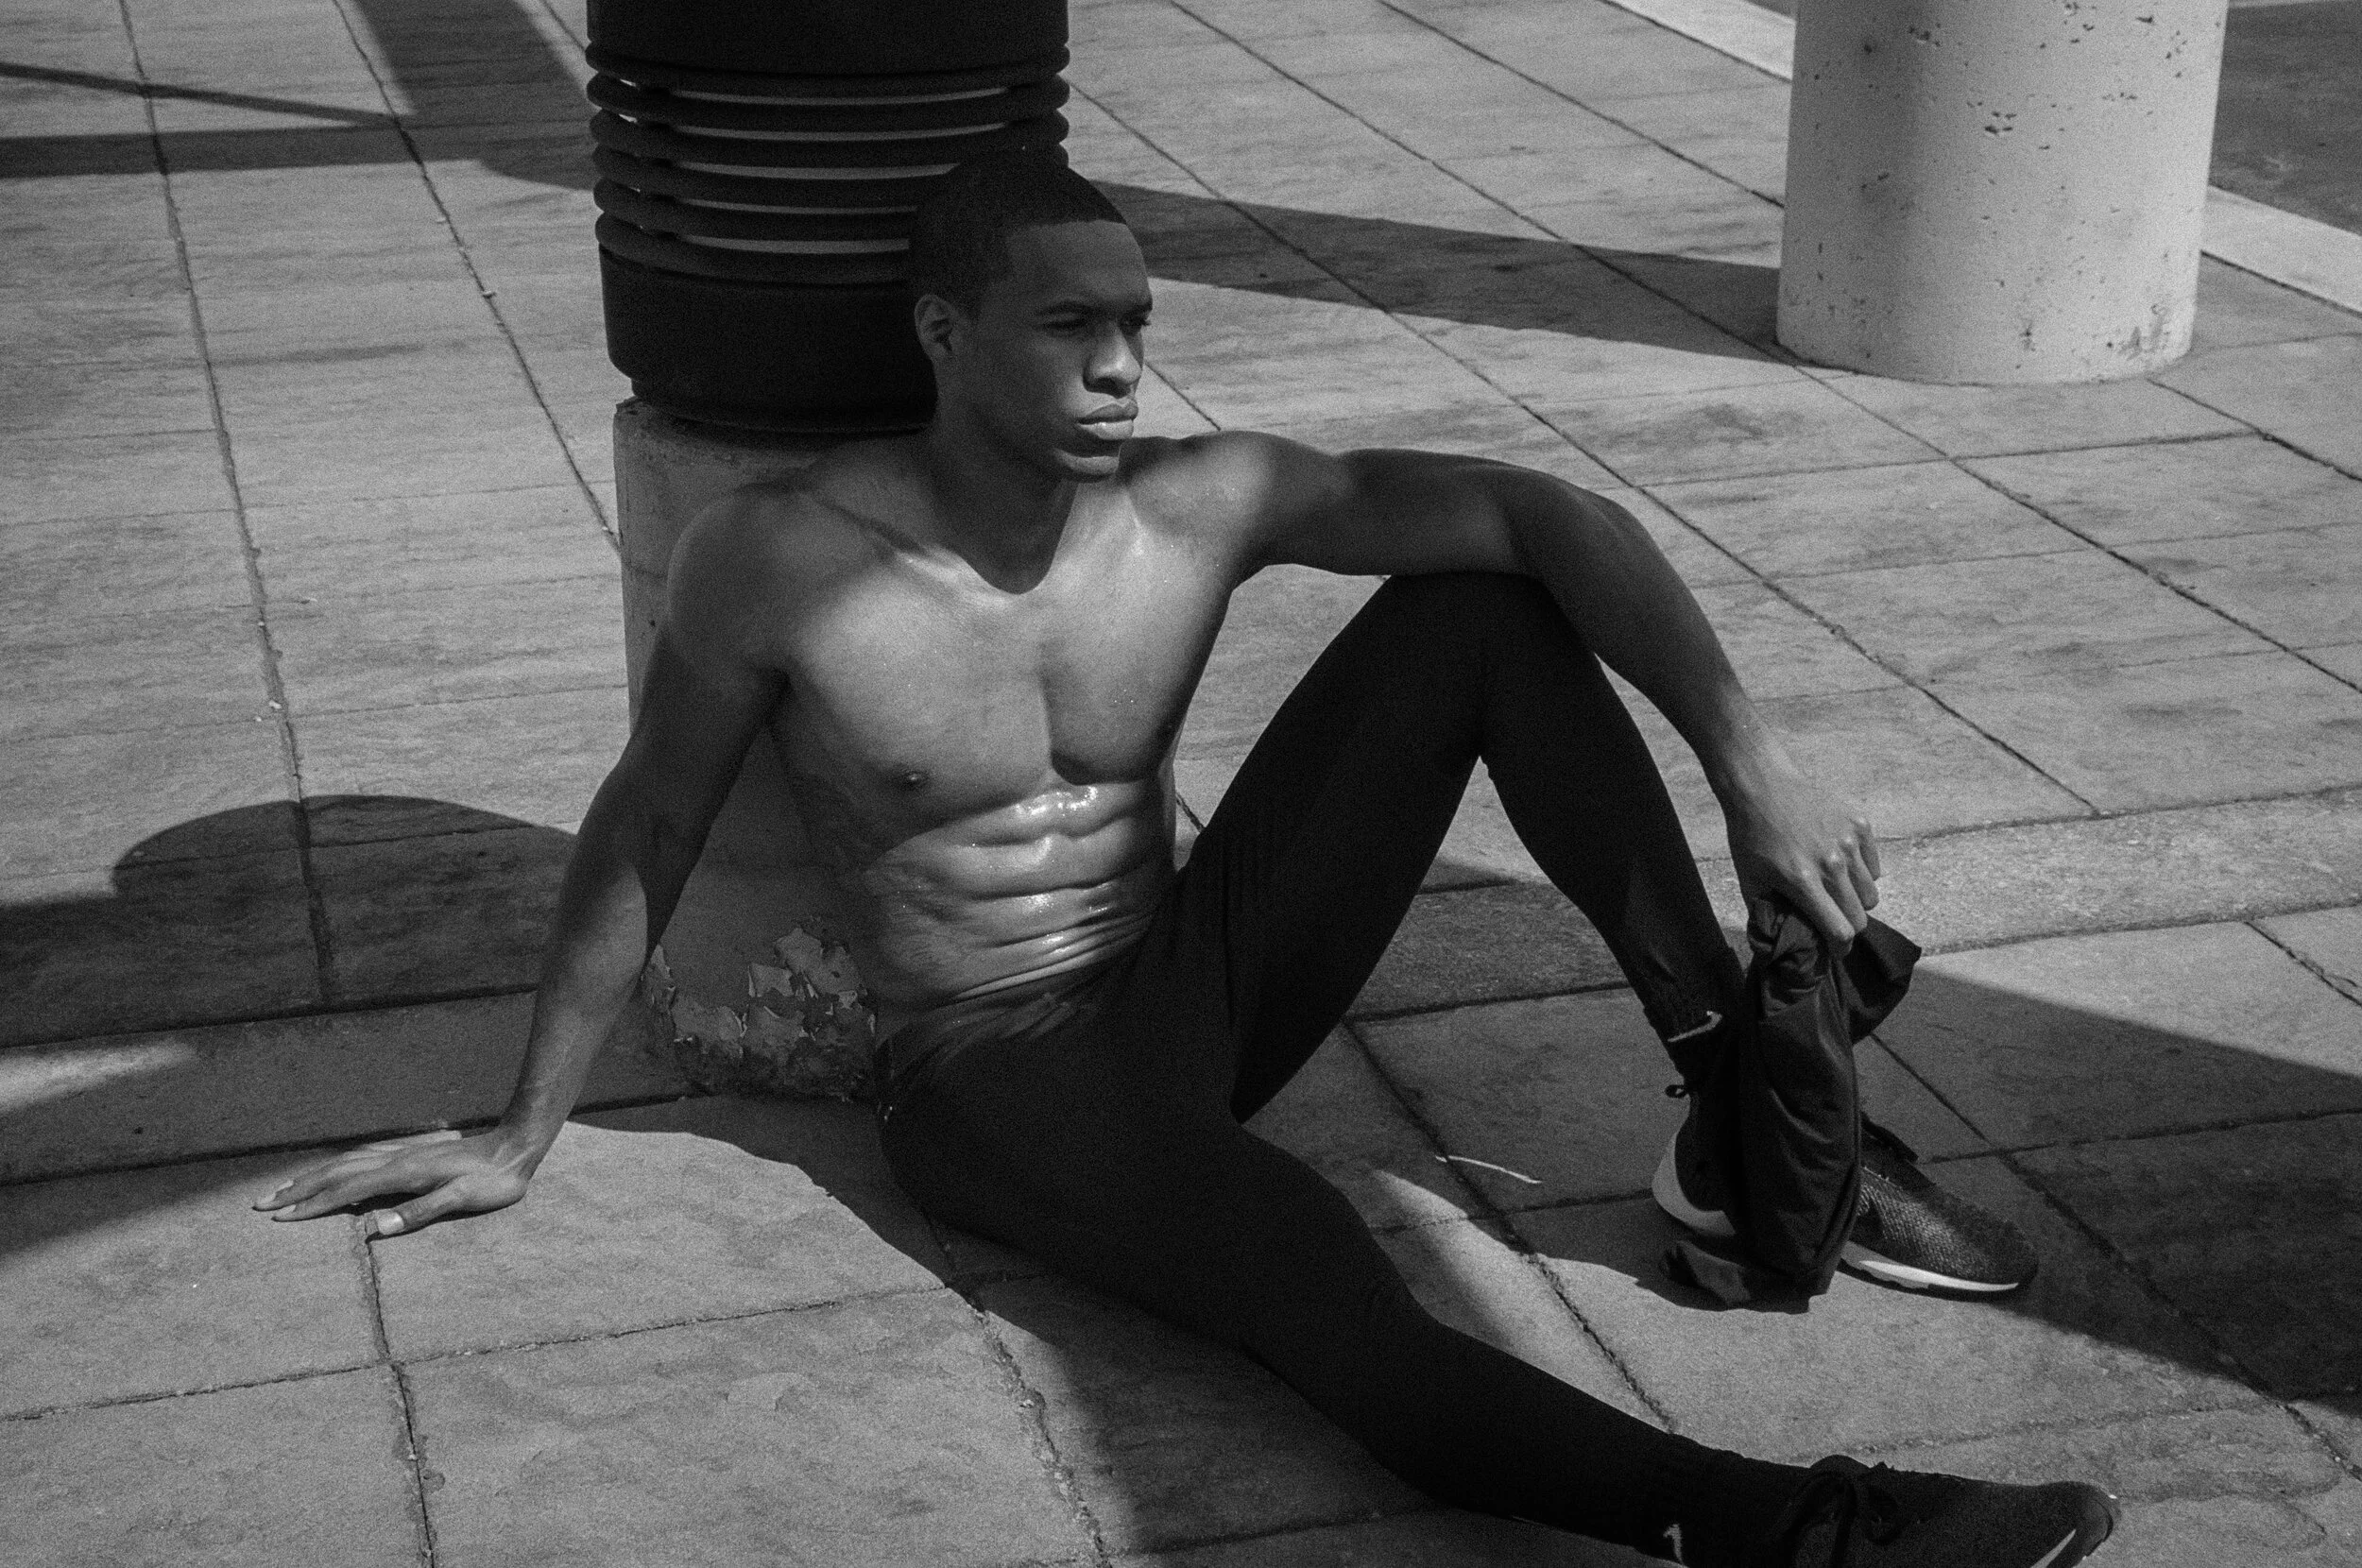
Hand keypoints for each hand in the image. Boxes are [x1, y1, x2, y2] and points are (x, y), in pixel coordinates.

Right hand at [253, 1128, 536, 1238]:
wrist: (515, 1146)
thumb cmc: (491, 1181)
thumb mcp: (461, 1200)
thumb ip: (419, 1212)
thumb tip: (375, 1228)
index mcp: (402, 1174)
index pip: (346, 1191)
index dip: (312, 1206)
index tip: (280, 1219)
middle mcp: (395, 1159)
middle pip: (335, 1172)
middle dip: (297, 1189)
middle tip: (262, 1203)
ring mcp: (402, 1152)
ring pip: (345, 1161)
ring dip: (312, 1175)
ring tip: (284, 1187)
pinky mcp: (411, 1151)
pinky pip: (361, 1157)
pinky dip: (336, 1165)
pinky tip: (332, 1169)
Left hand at [1720, 748, 1879, 949]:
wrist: (1762, 786)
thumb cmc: (1751, 835)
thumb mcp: (1748, 879)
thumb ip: (1765, 914)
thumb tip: (1777, 942)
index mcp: (1802, 881)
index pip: (1840, 931)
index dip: (1840, 948)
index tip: (1835, 950)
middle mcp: (1831, 864)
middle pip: (1860, 916)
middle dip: (1848, 925)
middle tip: (1833, 919)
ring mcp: (1849, 842)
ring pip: (1870, 892)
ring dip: (1855, 899)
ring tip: (1835, 890)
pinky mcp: (1860, 824)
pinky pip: (1873, 865)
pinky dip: (1862, 872)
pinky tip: (1841, 863)